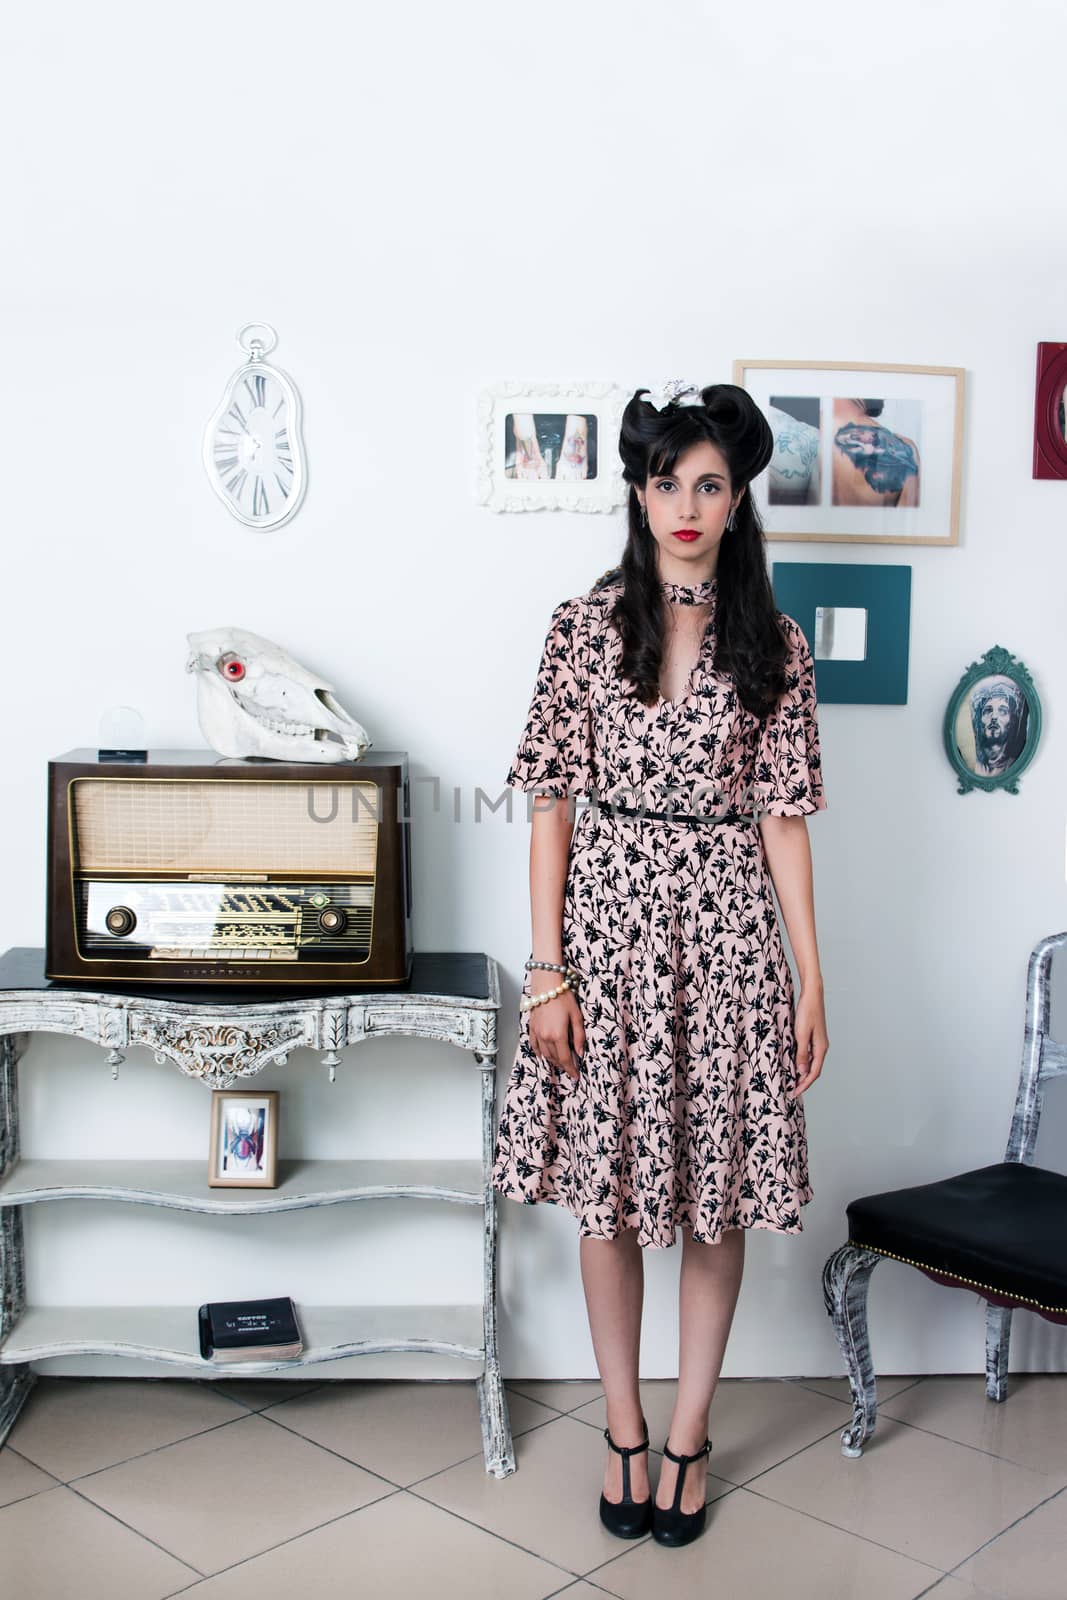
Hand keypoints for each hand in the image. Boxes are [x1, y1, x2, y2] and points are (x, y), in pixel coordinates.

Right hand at [529, 987, 585, 1081]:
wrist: (546, 984)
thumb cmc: (563, 997)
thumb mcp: (577, 1017)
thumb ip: (579, 1037)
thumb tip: (580, 1053)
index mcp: (559, 1035)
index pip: (565, 1059)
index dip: (571, 1069)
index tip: (576, 1076)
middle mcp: (546, 1037)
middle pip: (554, 1058)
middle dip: (563, 1066)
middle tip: (570, 1069)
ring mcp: (537, 1033)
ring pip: (545, 1054)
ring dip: (552, 1061)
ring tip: (560, 1064)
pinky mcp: (532, 1027)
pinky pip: (534, 1045)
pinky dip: (539, 1053)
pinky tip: (543, 1056)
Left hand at [790, 981, 827, 1098]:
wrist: (812, 994)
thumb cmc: (807, 1012)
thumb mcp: (801, 1034)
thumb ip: (801, 1053)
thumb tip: (802, 1072)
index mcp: (821, 1048)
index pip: (813, 1073)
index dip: (804, 1085)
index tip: (794, 1093)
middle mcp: (822, 1047)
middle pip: (814, 1070)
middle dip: (804, 1081)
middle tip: (792, 1090)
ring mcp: (819, 1042)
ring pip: (811, 1063)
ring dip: (803, 1072)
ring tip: (792, 1080)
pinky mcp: (814, 1036)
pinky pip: (809, 1054)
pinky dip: (802, 1062)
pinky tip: (794, 1063)